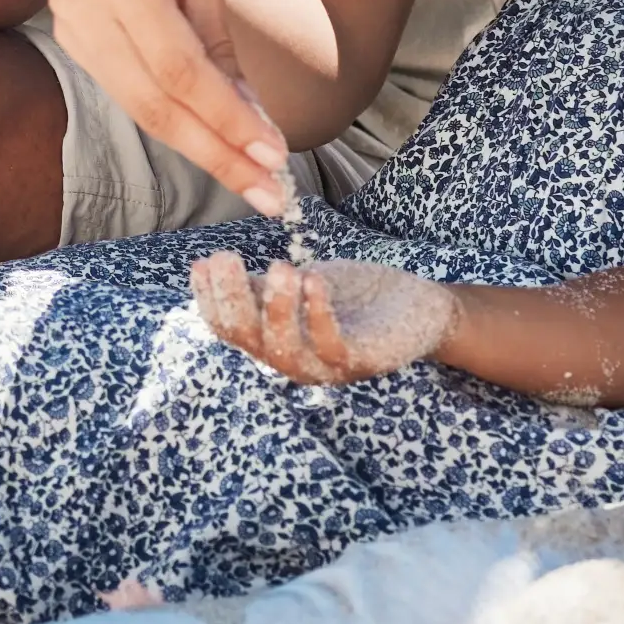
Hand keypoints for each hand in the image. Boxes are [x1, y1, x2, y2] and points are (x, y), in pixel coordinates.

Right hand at [43, 0, 290, 215]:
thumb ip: (218, 43)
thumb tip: (252, 120)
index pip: (178, 69)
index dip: (226, 118)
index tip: (273, 154)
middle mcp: (83, 7)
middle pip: (154, 103)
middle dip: (217, 154)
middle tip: (270, 195)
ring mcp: (68, 26)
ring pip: (138, 108)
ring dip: (199, 149)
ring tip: (252, 180)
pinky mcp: (70, 40)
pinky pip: (127, 93)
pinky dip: (173, 122)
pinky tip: (213, 143)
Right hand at [189, 252, 451, 383]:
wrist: (419, 309)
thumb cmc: (356, 296)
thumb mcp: (300, 283)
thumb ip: (261, 284)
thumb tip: (208, 268)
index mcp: (274, 341)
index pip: (228, 329)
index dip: (210, 298)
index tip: (204, 261)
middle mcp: (293, 360)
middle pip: (248, 340)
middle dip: (232, 299)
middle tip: (227, 257)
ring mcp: (326, 366)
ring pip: (284, 348)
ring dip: (276, 307)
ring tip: (279, 266)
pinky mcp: (361, 361)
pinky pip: (331, 344)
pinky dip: (318, 312)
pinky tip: (313, 278)